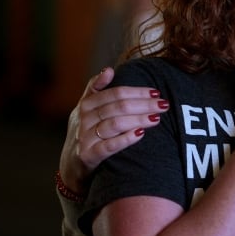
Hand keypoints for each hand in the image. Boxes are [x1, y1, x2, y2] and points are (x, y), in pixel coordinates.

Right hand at [58, 67, 167, 194]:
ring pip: (114, 124)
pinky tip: (141, 134)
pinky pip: (108, 146)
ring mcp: (84, 138)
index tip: (156, 92)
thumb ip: (95, 89)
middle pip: (117, 107)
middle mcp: (83, 119)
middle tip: (163, 105)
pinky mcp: (87, 156)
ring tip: (156, 118)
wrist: (71, 166)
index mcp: (86, 105)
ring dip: (138, 119)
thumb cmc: (86, 133)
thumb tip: (108, 69)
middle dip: (143, 104)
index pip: (115, 93)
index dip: (137, 92)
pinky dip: (125, 139)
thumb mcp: (86, 110)